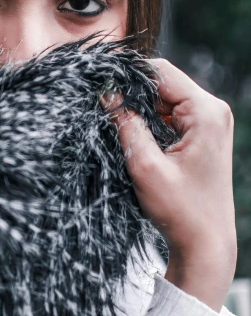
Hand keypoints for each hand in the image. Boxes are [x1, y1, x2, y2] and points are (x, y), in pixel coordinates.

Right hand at [101, 58, 236, 311]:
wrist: (206, 243)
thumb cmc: (181, 210)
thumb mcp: (145, 166)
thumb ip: (126, 124)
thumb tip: (106, 93)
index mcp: (206, 112)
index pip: (160, 72)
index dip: (128, 76)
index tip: (101, 87)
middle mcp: (213, 111)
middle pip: (163, 84)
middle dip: (133, 97)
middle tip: (108, 116)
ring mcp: (210, 123)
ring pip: (164, 100)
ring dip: (141, 113)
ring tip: (122, 133)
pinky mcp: (203, 135)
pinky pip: (170, 116)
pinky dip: (151, 124)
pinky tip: (138, 143)